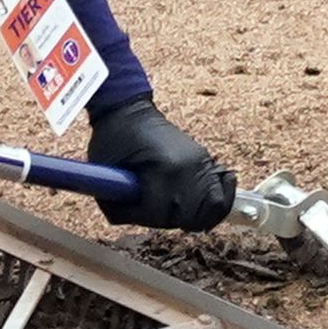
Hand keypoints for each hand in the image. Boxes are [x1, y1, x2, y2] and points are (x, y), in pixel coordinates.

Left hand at [89, 97, 235, 230]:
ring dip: (194, 216)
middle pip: (187, 214)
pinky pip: (223, 187)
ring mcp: (200, 161)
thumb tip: (131, 219)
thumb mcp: (104, 168)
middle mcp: (187, 166)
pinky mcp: (204, 159)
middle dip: (166, 218)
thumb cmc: (113, 137)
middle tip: (150, 211)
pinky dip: (216, 201)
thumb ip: (116, 202)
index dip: (139, 216)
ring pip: (212, 206)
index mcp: (162, 168)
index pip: (158, 212)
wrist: (129, 109)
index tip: (126, 209)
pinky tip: (200, 205)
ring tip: (178, 214)